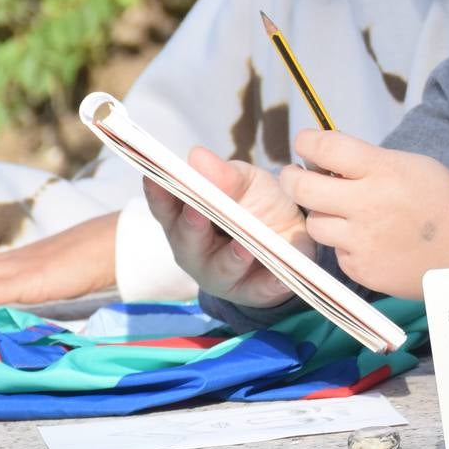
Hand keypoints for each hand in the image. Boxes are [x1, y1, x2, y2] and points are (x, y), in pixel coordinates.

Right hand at [140, 146, 303, 308]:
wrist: (294, 236)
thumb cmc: (257, 204)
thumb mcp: (245, 182)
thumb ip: (224, 174)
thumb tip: (198, 156)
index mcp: (185, 218)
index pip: (164, 207)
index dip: (158, 194)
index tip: (154, 176)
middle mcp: (195, 250)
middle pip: (187, 240)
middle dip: (192, 226)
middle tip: (198, 211)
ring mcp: (221, 274)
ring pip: (221, 269)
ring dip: (232, 258)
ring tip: (245, 247)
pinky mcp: (252, 292)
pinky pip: (260, 289)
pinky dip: (270, 283)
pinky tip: (280, 276)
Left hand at [275, 129, 448, 296]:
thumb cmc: (441, 201)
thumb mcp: (411, 165)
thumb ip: (368, 162)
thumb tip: (324, 161)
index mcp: (383, 170)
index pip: (325, 148)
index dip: (306, 142)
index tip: (305, 143)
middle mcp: (368, 205)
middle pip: (302, 188)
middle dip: (291, 178)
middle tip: (294, 175)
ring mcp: (363, 241)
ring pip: (315, 223)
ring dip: (323, 215)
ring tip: (343, 212)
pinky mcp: (362, 269)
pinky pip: (337, 252)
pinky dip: (346, 244)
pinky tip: (370, 240)